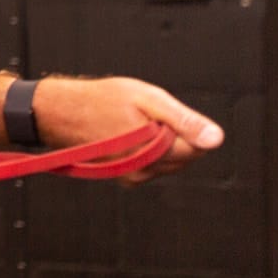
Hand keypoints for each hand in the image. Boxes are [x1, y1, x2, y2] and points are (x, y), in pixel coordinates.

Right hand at [34, 76, 222, 183]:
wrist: (61, 113)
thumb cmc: (100, 100)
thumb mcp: (148, 99)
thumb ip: (184, 120)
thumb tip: (216, 139)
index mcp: (155, 151)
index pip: (198, 148)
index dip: (186, 126)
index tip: (162, 113)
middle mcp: (146, 171)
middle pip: (185, 157)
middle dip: (176, 136)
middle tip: (148, 115)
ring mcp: (134, 177)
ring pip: (170, 162)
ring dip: (162, 144)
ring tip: (135, 123)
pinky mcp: (125, 178)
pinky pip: (153, 166)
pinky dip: (149, 150)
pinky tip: (129, 134)